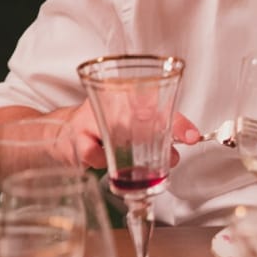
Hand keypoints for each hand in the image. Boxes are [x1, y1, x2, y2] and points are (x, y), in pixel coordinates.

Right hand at [66, 102, 196, 168]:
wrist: (64, 131)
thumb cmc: (104, 126)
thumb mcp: (133, 125)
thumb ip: (160, 134)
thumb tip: (180, 148)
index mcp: (129, 93)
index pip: (160, 103)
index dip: (179, 122)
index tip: (192, 137)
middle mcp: (111, 100)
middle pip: (141, 116)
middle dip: (160, 140)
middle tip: (172, 157)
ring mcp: (91, 116)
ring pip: (117, 133)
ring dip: (130, 154)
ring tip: (132, 163)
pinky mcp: (76, 135)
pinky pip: (93, 153)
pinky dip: (102, 161)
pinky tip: (102, 159)